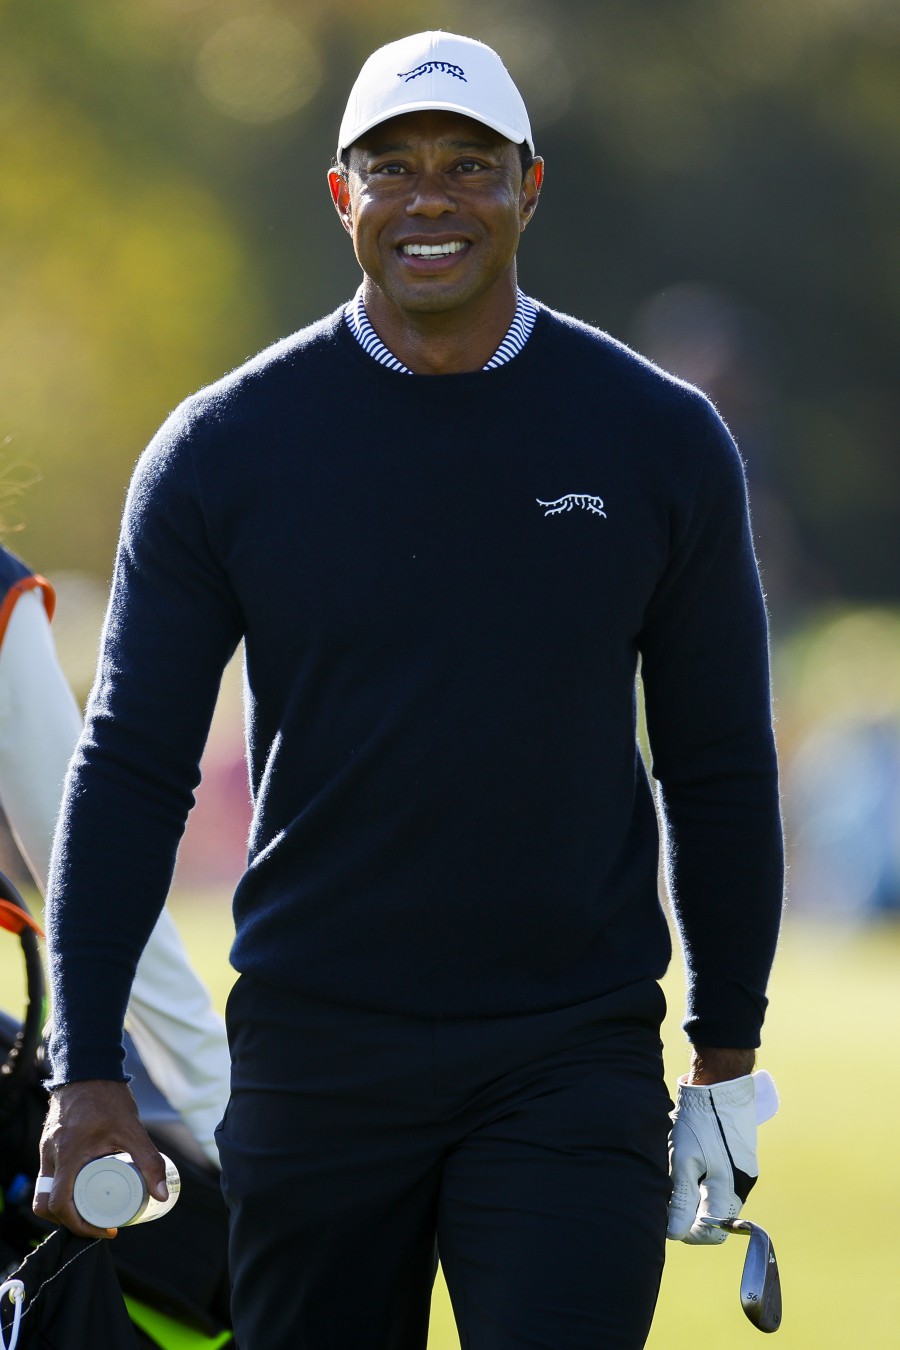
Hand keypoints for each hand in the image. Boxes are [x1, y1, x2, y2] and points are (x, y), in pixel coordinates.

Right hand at [33, 1079, 168, 1237]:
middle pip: (46, 1205)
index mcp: (66, 1155)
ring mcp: (45, 1150)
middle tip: (98, 1223)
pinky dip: (63, 1189)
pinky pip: (49, 1176)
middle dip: (70, 1221)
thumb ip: (149, 1160)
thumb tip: (161, 1195)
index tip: (104, 1229)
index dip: (80, 1225)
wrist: (88, 1068)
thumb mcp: (132, 1129)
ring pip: (45, 1192)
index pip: (60, 1204)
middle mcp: (50, 1156)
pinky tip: (84, 1188)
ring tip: (93, 1209)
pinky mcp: (49, 1145)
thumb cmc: (108, 1098)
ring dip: (65, 1207)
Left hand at [667, 1068, 759, 1244]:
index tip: (669, 1215)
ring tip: (677, 1165)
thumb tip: (674, 1233)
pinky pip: (717, 1178)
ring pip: (713, 1195)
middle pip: (713, 1214)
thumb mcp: (684, 1161)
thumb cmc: (699, 1123)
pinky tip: (688, 1154)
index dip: (688, 1230)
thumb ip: (682, 1200)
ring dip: (693, 1189)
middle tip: (668, 1187)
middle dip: (688, 1207)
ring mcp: (741, 1171)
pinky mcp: (738, 1158)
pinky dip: (700, 1174)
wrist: (720, 1085)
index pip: (712, 1232)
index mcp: (729, 1190)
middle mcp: (740, 1185)